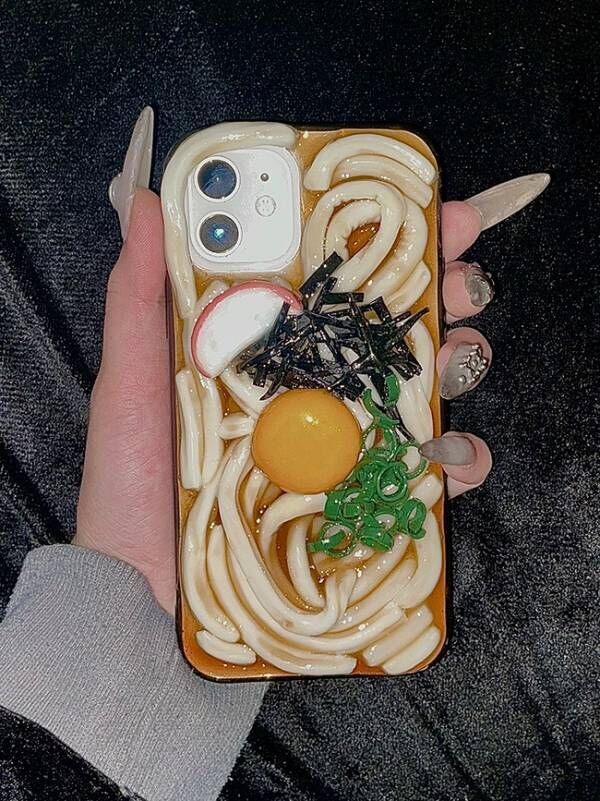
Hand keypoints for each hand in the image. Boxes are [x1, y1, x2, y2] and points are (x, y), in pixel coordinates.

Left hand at [75, 112, 547, 613]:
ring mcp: (337, 447)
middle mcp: (307, 393)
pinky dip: (458, 461)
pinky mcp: (357, 502)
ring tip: (464, 353)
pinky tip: (453, 454)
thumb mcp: (130, 381)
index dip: (383, 245)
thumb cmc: (133, 484)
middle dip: (440, 295)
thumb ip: (138, 296)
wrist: (146, 593)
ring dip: (461, 364)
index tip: (429, 211)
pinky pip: (425, 475)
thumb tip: (146, 201)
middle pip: (388, 331)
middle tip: (460, 280)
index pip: (331, 285)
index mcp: (263, 353)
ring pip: (421, 392)